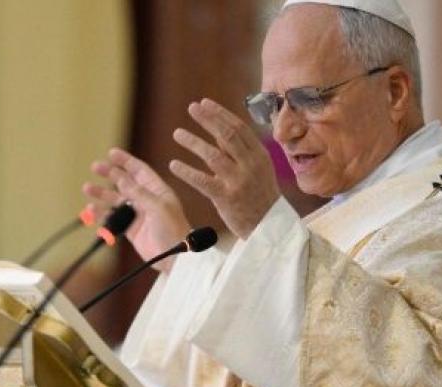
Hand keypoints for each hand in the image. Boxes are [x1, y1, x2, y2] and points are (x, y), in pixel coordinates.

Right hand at [84, 148, 190, 270]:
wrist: (175, 257)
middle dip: (110, 174)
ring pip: (116, 200)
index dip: (126, 161)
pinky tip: (92, 209)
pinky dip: (102, 214)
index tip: (111, 153)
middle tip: (95, 166)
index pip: (139, 170)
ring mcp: (138, 215)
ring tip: (87, 187)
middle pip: (125, 182)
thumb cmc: (173, 230)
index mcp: (157, 190)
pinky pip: (113, 218)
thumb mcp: (158, 207)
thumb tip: (121, 178)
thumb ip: (138, 193)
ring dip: (102, 193)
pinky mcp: (131, 229)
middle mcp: (146, 200)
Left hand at [169, 98, 279, 238]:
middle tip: (191, 108)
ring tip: (177, 133)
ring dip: (193, 142)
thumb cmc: (260, 196)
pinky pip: (202, 181)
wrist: (268, 228)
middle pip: (226, 136)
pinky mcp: (226, 198)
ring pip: (212, 155)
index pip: (239, 128)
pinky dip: (187, 172)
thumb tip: (218, 128)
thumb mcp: (257, 170)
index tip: (204, 103)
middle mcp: (251, 166)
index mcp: (260, 156)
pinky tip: (173, 164)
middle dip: (208, 119)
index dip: (220, 113)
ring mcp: (239, 182)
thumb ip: (238, 151)